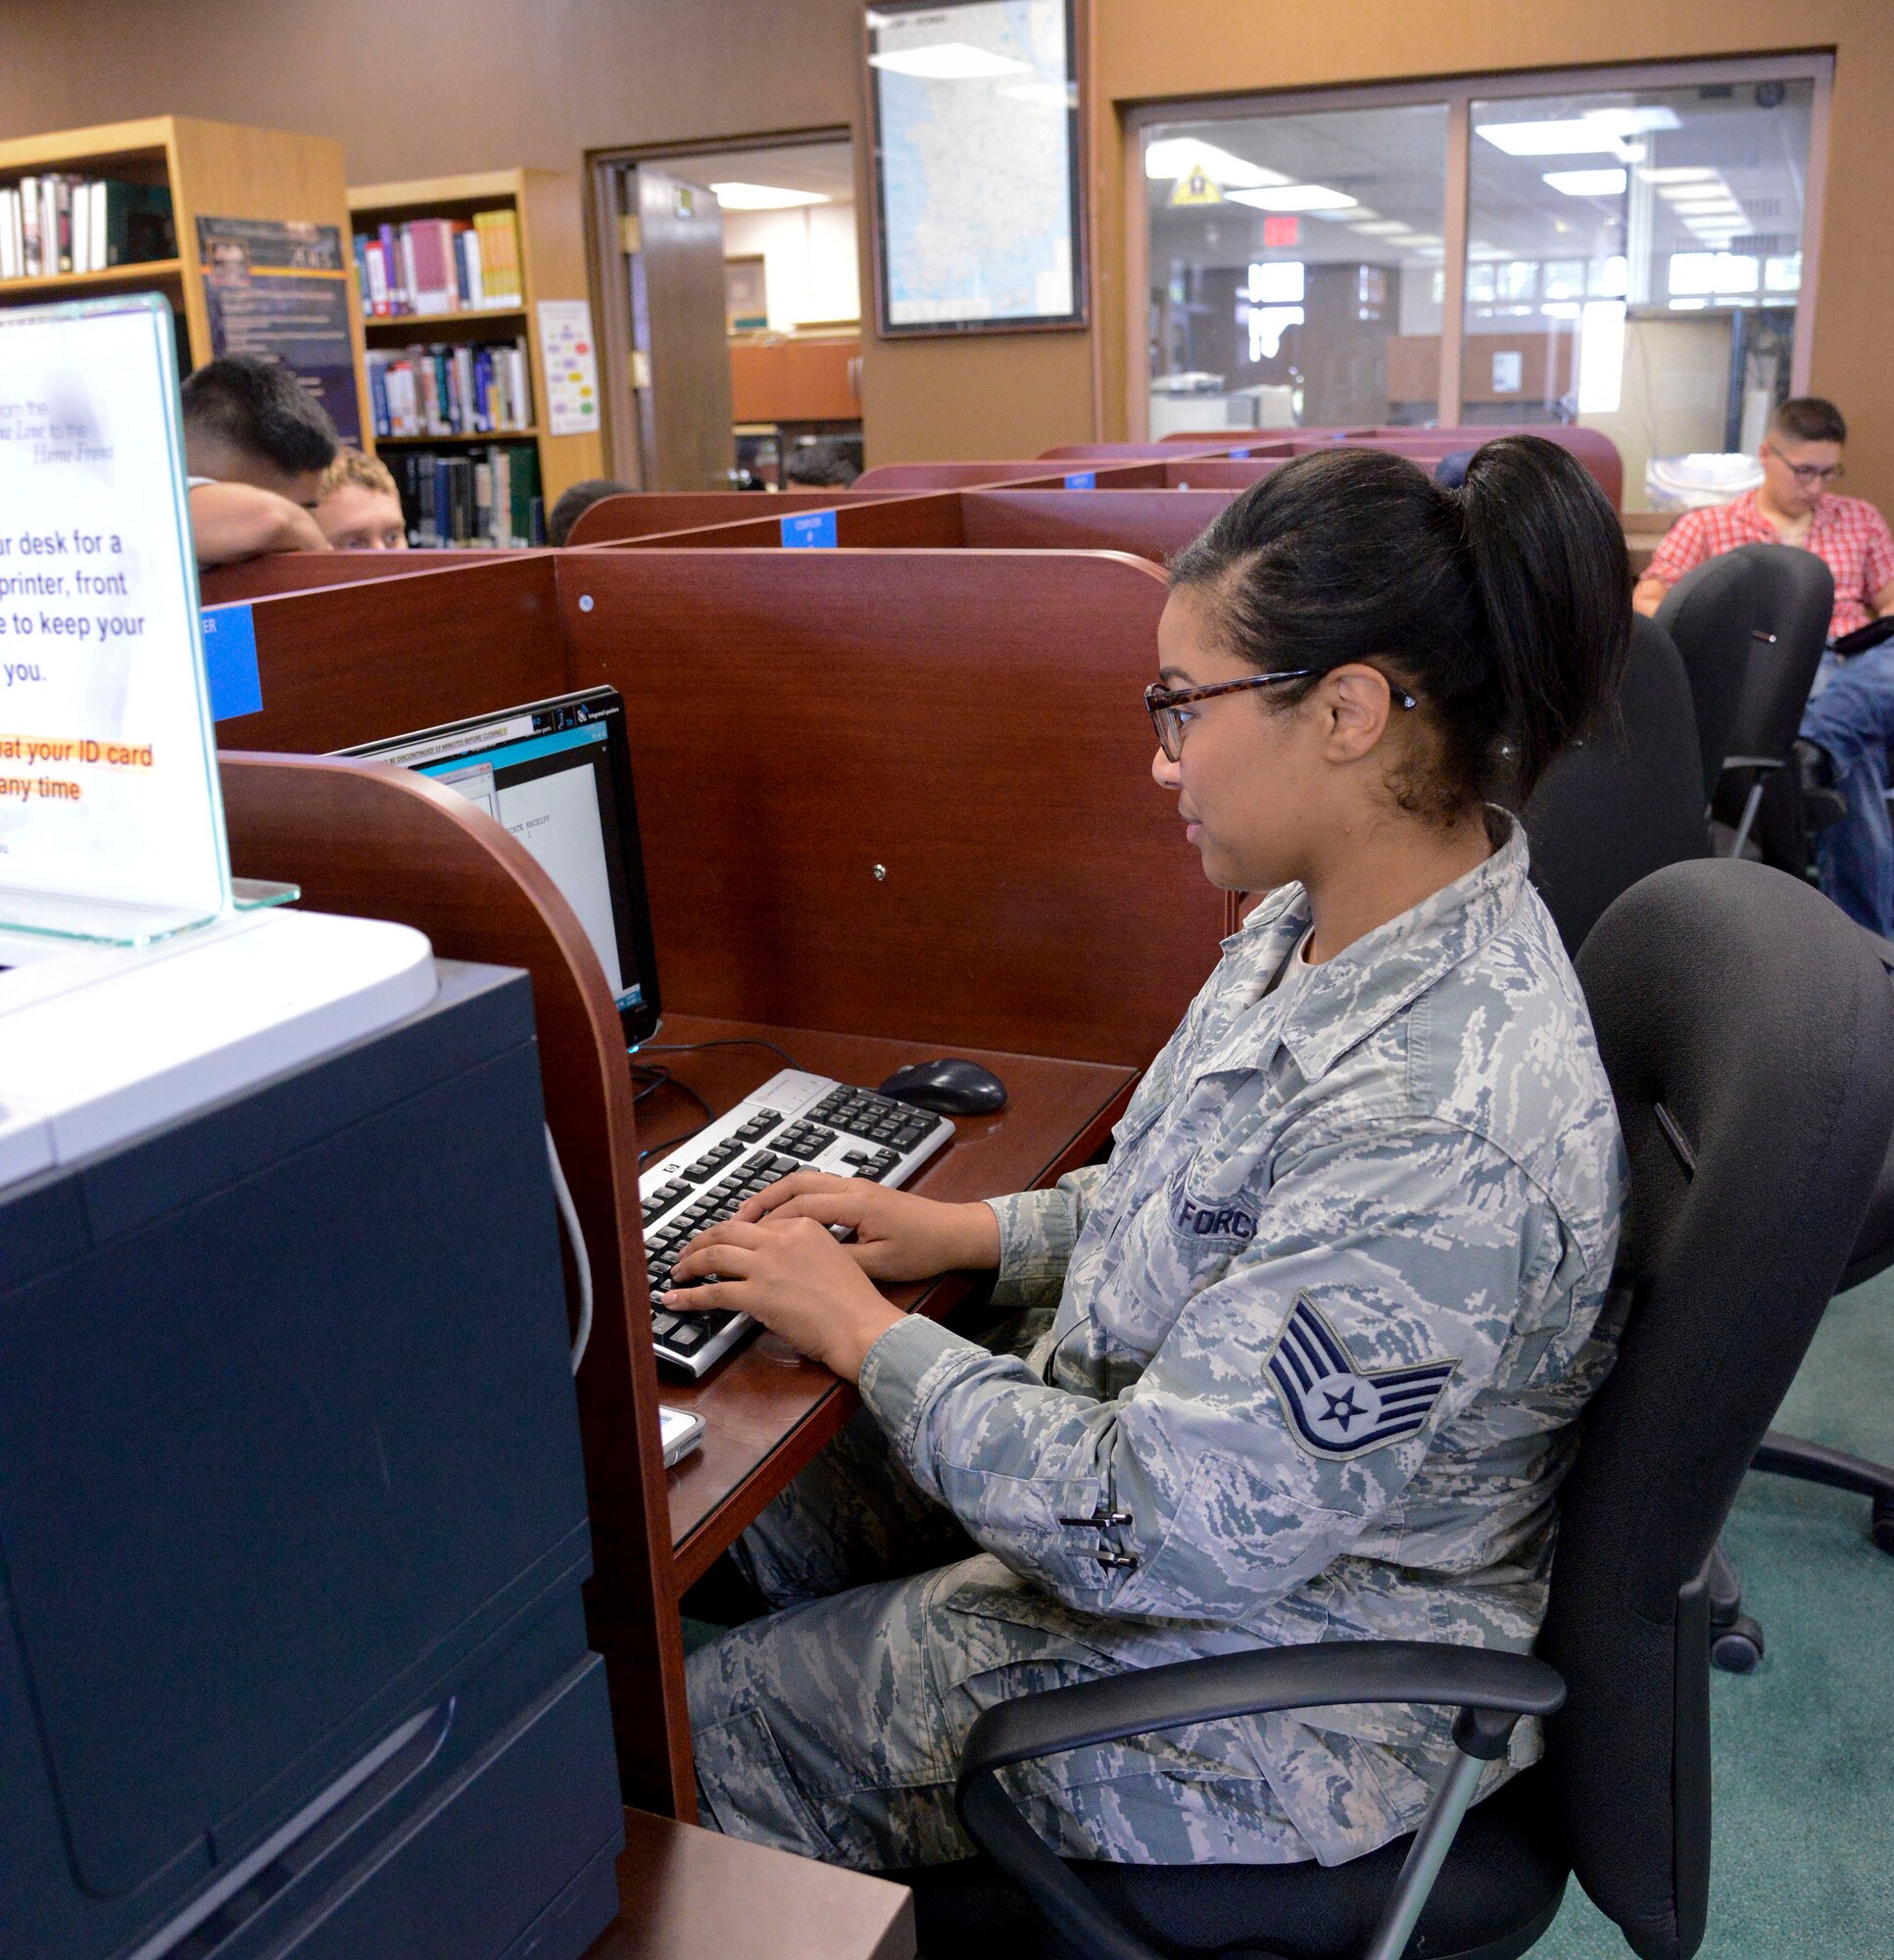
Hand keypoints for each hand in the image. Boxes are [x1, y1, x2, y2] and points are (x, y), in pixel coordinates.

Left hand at [665, 1215, 903, 1381]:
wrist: (860, 1325)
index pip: (755, 1224)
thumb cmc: (853, 1301)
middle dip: (701, 1240)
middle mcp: (781, 1239)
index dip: (731, 1233)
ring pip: (714, 1255)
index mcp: (802, 1226)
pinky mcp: (756, 1294)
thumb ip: (802, 1251)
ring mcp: (767, 1265)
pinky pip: (712, 1292)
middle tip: (688, 1252)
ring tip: (678, 1272)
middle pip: (727, 1231)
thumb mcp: (833, 1258)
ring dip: (689, 1264)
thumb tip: (774, 1263)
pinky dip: (689, 1297)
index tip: (721, 1242)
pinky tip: (676, 1300)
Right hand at [731, 1171, 1000, 1281]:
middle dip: (760, 1202)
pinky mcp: (859, 1191)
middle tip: (733, 1223)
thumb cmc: (922, 1249)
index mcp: (854, 1203)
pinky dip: (792, 1198)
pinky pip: (816, 1187)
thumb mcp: (879, 1264)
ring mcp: (855, 1185)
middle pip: (794, 1184)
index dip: (767, 1222)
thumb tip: (801, 1263)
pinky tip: (782, 1217)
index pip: (799, 1205)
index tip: (743, 1238)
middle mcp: (851, 1186)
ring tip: (748, 1218)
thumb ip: (839, 1259)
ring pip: (803, 1181)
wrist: (954, 1231)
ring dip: (774, 1197)